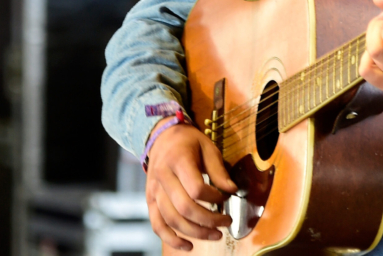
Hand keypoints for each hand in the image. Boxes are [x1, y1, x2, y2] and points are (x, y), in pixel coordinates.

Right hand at [144, 120, 236, 250]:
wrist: (161, 138)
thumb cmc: (188, 142)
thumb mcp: (208, 147)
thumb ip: (219, 170)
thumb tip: (232, 190)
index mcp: (178, 161)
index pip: (196, 189)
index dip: (214, 197)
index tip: (226, 196)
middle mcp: (163, 178)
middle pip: (184, 208)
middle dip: (208, 220)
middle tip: (225, 222)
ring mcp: (154, 191)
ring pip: (172, 220)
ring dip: (195, 232)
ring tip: (215, 235)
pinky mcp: (150, 201)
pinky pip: (157, 225)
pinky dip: (171, 239)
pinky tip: (188, 246)